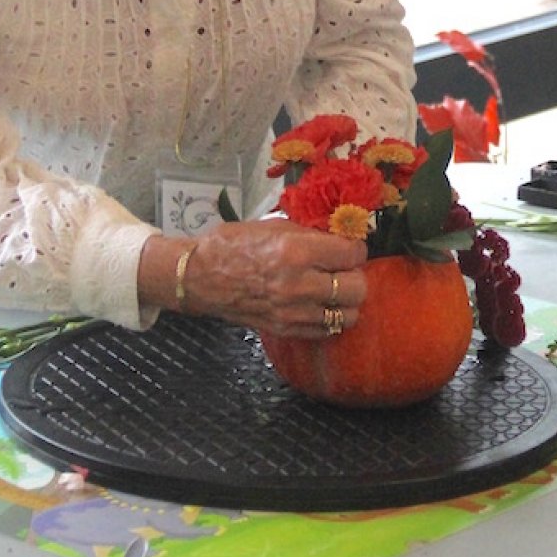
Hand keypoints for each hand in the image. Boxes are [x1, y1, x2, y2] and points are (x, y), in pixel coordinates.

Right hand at [170, 221, 367, 338]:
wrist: (199, 276)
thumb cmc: (234, 243)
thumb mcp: (274, 226)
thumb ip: (310, 233)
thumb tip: (339, 234)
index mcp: (297, 252)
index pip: (352, 253)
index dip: (353, 247)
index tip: (346, 246)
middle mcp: (300, 285)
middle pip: (357, 288)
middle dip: (354, 274)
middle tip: (341, 267)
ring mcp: (294, 313)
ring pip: (348, 315)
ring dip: (345, 300)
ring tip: (332, 288)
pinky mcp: (287, 330)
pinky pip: (327, 330)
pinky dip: (329, 317)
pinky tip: (317, 303)